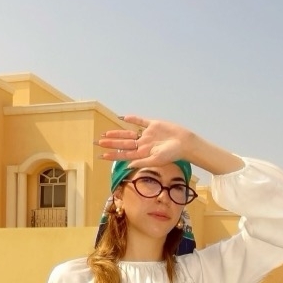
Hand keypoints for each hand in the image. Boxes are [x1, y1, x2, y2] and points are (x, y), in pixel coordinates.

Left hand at [97, 115, 242, 176]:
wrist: (185, 142)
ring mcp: (147, 134)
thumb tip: (128, 165)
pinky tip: (123, 118)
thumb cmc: (172, 154)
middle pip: (123, 143)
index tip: (101, 155)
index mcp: (143, 153)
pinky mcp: (153, 124)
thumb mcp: (156, 160)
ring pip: (128, 133)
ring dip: (117, 133)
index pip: (124, 154)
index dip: (113, 155)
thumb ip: (142, 162)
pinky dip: (133, 119)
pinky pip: (141, 121)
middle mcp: (143, 144)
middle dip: (111, 144)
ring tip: (105, 134)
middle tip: (97, 142)